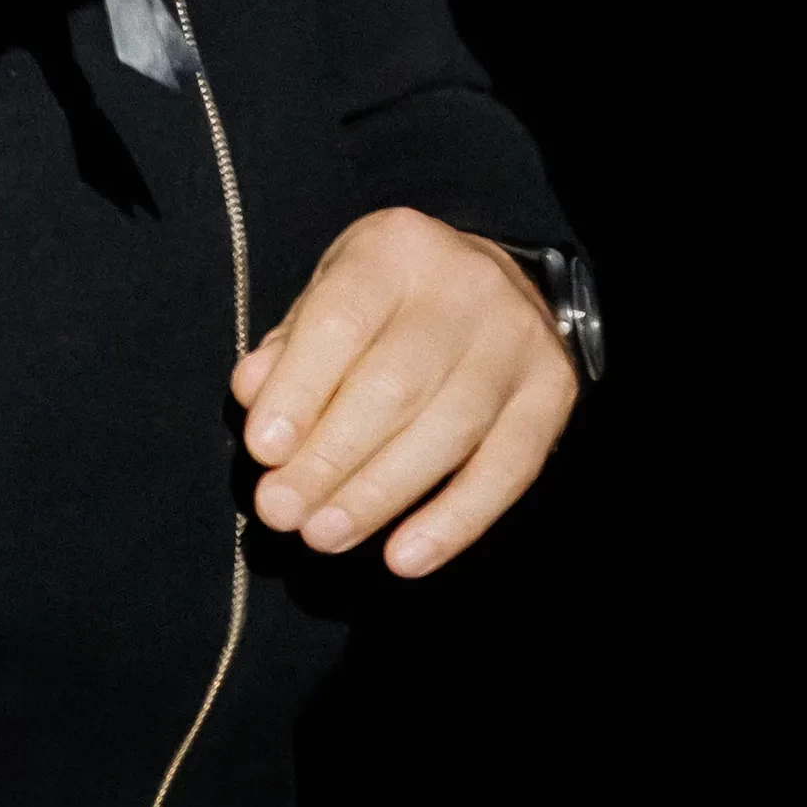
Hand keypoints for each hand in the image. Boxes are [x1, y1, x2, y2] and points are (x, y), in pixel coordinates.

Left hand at [232, 208, 578, 576]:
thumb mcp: (330, 294)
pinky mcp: (554, 392)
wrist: (491, 279)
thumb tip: (253, 397)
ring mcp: (518, 339)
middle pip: (395, 385)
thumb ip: (290, 346)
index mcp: (395, 248)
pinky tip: (404, 557)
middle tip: (282, 510)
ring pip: (448, 432)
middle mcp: (466, 285)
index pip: (341, 321)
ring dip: (379, 496)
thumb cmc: (388, 299)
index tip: (263, 450)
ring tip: (324, 535)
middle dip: (331, 458)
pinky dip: (455, 521)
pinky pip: (507, 469)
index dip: (300, 390)